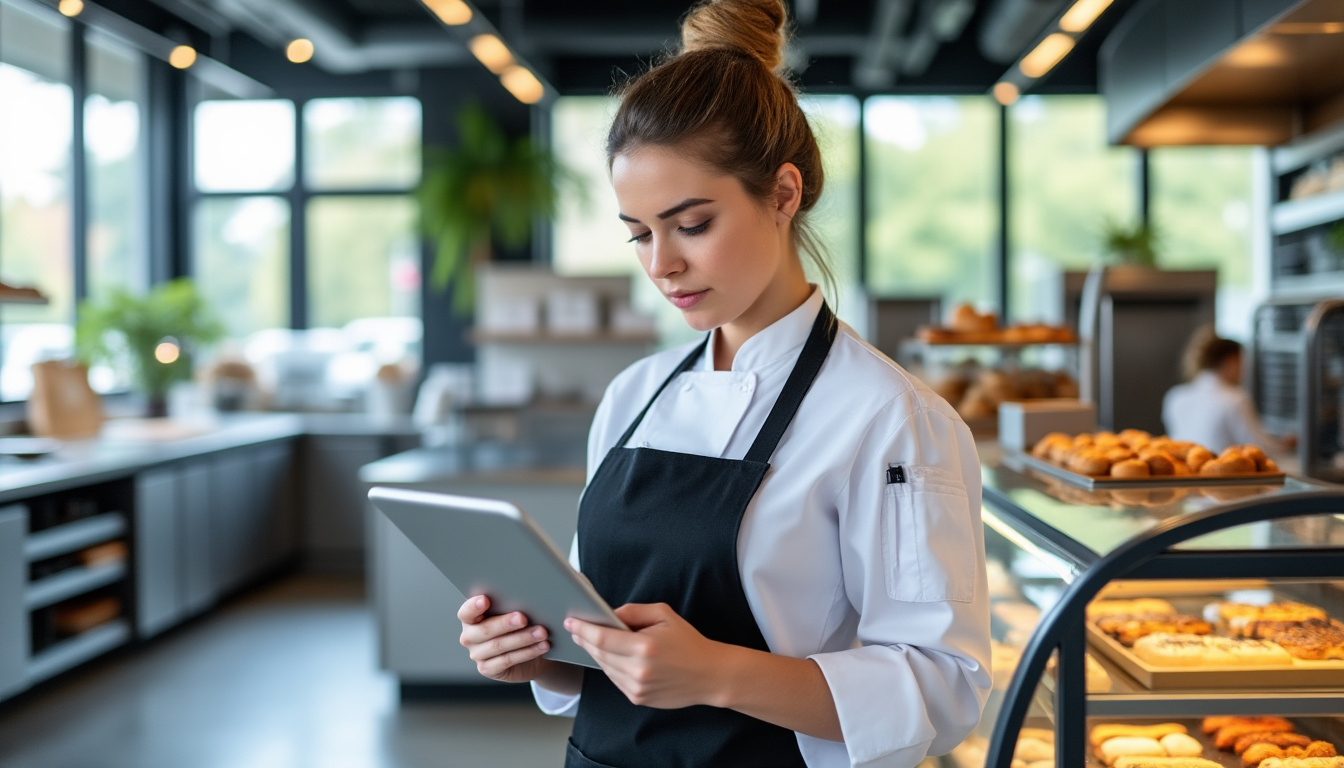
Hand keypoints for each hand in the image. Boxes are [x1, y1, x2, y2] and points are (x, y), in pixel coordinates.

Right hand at [458, 595, 551, 682]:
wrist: (530, 652)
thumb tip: (526, 599)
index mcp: (470, 618)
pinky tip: (542, 646)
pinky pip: (507, 660)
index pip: (466, 612)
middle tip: (523, 618)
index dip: (474, 606)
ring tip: (542, 632)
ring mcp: (476, 654)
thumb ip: (511, 606)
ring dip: (523, 638)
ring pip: (499, 645)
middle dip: (506, 623)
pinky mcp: (487, 669)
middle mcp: (469, 636)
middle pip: (485, 629)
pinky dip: (527, 652)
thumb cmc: (519, 625)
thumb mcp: (513, 613)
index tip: (486, 600)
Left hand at [566, 602, 730, 708]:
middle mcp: (638, 670)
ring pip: (605, 668)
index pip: (602, 638)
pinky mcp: (638, 698)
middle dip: (585, 640)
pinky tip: (609, 656)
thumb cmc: (688, 642)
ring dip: (595, 654)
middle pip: (599, 654)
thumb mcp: (664, 615)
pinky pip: (615, 679)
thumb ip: (633, 611)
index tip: (571, 621)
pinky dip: (610, 667)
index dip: (583, 629)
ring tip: (589, 640)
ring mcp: (637, 688)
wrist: (709, 675)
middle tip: (575, 628)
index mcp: (644, 647)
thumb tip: (609, 614)